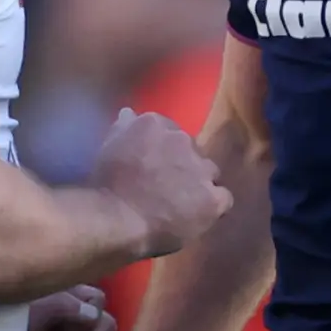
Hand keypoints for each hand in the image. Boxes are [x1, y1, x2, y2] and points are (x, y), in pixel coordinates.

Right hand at [94, 108, 231, 256]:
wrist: (118, 218)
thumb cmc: (107, 183)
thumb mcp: (109, 146)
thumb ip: (124, 127)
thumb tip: (130, 113)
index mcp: (157, 124)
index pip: (171, 132)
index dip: (165, 152)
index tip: (155, 167)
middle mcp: (183, 140)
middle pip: (192, 151)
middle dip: (183, 166)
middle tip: (167, 187)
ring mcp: (201, 169)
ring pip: (210, 172)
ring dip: (200, 184)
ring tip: (185, 203)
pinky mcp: (212, 198)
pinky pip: (223, 199)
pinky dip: (213, 206)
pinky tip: (199, 216)